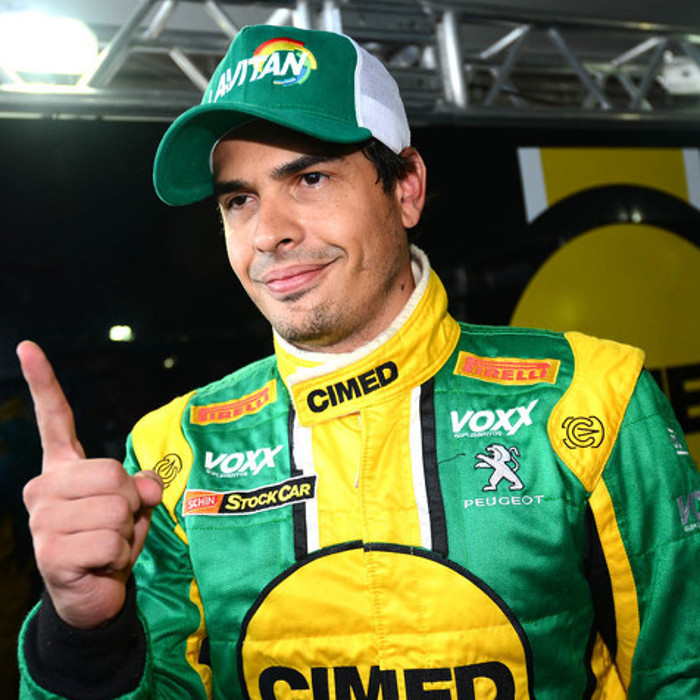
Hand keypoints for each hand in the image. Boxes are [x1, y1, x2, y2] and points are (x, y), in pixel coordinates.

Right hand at [18, 341, 162, 629]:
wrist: (94, 594)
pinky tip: (100, 566)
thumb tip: (143, 488)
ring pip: (116, 509)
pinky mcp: (49, 552)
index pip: (55, 420)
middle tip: (117, 525)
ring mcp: (42, 520)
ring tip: (108, 546)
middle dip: (130, 503)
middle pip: (113, 474)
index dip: (43, 382)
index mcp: (63, 470)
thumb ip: (138, 484)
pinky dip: (120, 556)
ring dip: (127, 533)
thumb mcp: (132, 504)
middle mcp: (44, 488)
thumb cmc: (112, 541)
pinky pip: (112, 542)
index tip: (28, 347)